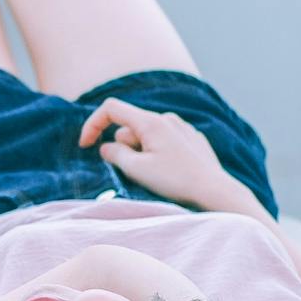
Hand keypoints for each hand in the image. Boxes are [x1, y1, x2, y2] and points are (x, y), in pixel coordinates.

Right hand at [79, 98, 266, 217]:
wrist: (215, 191)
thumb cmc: (176, 181)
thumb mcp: (137, 170)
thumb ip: (115, 154)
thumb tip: (106, 147)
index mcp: (150, 121)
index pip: (111, 108)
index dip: (93, 125)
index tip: (85, 146)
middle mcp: (167, 118)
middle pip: (129, 127)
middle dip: (124, 147)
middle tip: (134, 171)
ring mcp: (182, 127)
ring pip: (147, 135)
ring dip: (141, 151)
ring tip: (156, 174)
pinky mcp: (192, 139)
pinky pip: (165, 141)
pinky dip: (159, 153)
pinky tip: (172, 172)